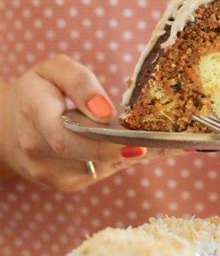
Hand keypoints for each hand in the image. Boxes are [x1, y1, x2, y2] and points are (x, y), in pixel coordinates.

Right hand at [0, 54, 182, 192]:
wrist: (12, 126)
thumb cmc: (42, 91)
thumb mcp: (55, 70)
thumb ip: (79, 82)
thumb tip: (105, 111)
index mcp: (33, 112)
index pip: (65, 136)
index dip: (102, 143)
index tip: (136, 143)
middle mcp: (37, 149)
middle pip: (89, 156)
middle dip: (131, 148)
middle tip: (168, 143)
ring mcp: (50, 173)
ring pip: (102, 166)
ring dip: (135, 153)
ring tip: (168, 142)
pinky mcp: (65, 185)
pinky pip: (103, 171)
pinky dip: (125, 158)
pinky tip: (143, 146)